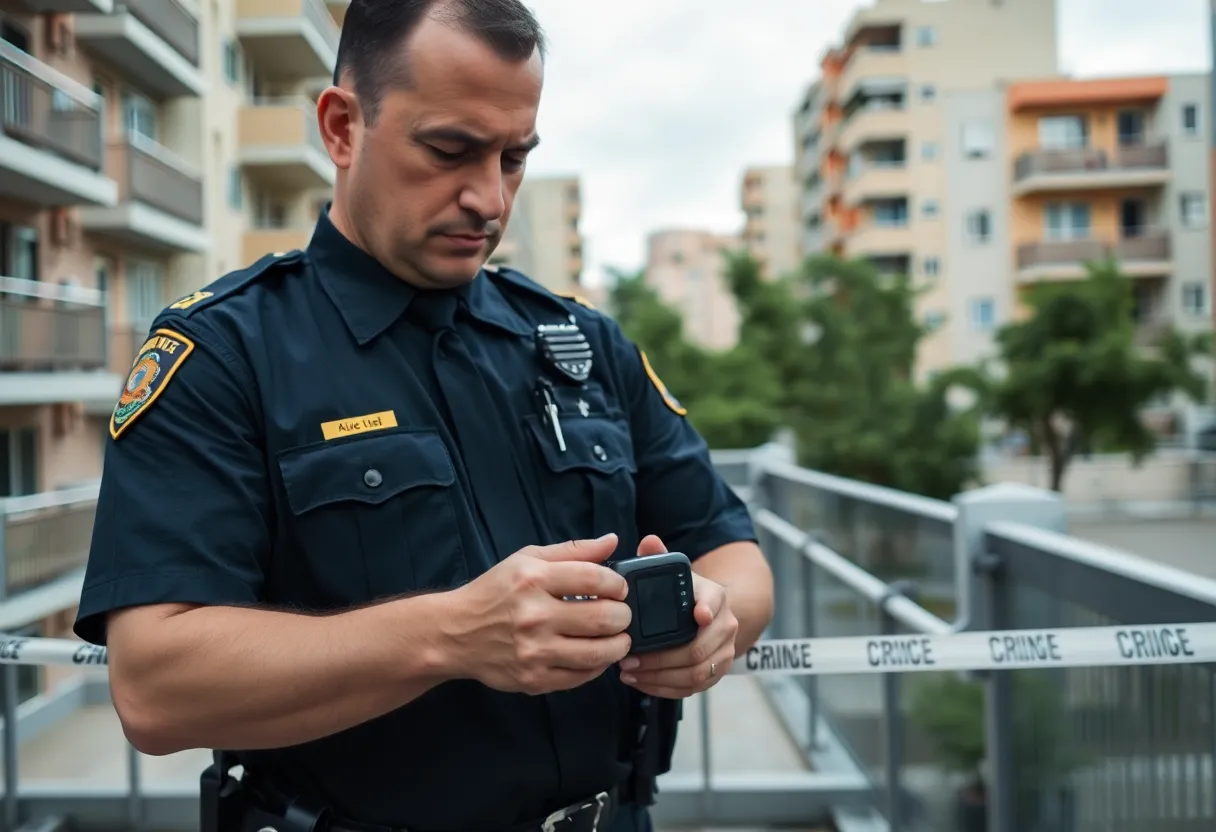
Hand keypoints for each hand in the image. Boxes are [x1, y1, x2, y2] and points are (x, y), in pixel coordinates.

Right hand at [445, 534, 632, 694]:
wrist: (455, 633)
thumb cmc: (494, 592)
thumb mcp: (527, 559)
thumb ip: (573, 551)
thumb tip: (612, 541)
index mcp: (534, 579)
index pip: (595, 580)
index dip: (618, 584)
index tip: (619, 588)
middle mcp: (534, 616)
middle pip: (602, 619)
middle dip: (623, 616)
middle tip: (621, 615)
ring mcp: (534, 651)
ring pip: (597, 653)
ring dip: (618, 645)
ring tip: (617, 637)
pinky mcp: (534, 679)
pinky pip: (581, 676)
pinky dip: (598, 666)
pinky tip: (596, 655)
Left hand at [617, 535, 737, 698]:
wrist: (711, 615)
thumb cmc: (686, 594)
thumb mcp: (676, 574)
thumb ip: (660, 557)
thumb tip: (649, 541)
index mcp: (715, 596)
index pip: (714, 602)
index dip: (707, 610)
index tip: (698, 616)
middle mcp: (726, 625)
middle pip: (697, 649)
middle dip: (660, 658)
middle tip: (629, 658)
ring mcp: (724, 652)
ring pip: (695, 673)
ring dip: (659, 677)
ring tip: (629, 672)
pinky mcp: (716, 673)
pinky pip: (692, 688)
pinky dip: (664, 689)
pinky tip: (641, 683)